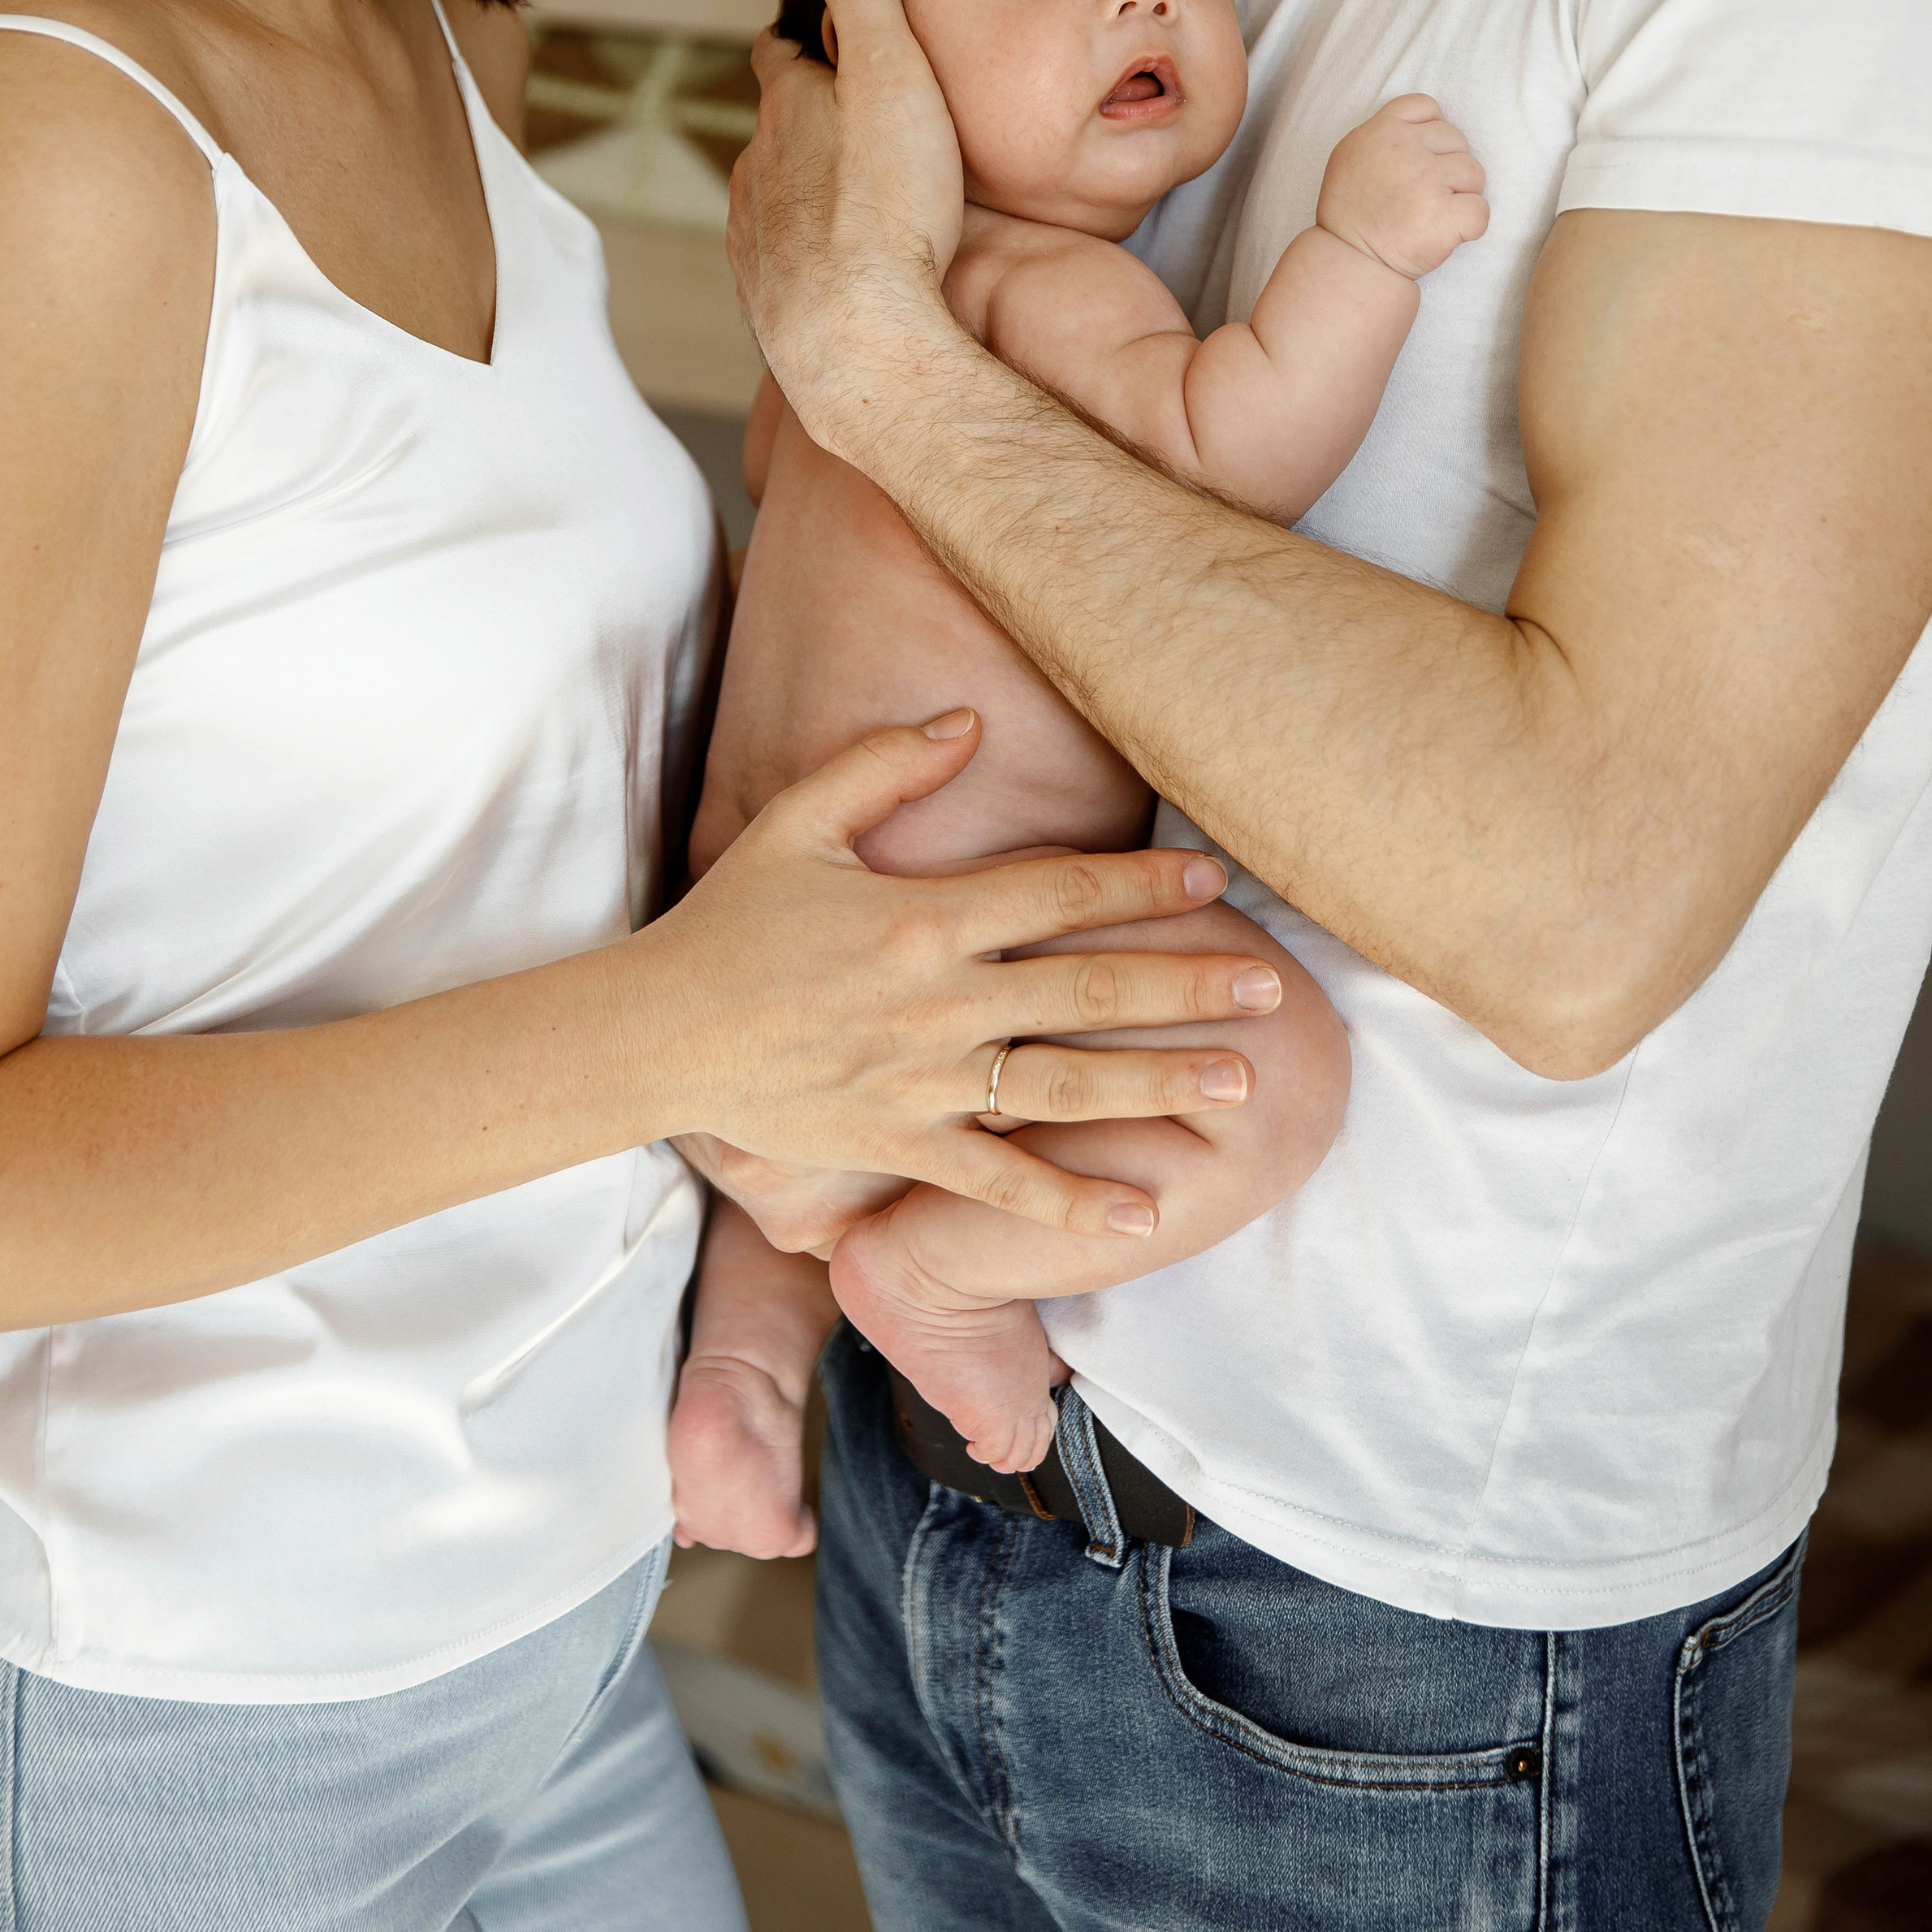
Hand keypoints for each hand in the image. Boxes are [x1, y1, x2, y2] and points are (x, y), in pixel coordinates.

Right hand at [629, 711, 1281, 1239]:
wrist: (659, 1031)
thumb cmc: (730, 921)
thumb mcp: (797, 821)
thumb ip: (884, 763)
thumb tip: (967, 716)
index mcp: (923, 915)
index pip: (1058, 890)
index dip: (1140, 883)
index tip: (1212, 878)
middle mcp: (940, 999)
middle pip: (1089, 987)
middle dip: (1188, 984)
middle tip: (1273, 987)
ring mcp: (926, 1079)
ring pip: (1067, 1082)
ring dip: (1159, 1083)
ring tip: (1242, 1083)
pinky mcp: (902, 1142)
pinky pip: (998, 1177)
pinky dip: (1068, 1201)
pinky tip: (1139, 1216)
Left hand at [727, 0, 966, 450]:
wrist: (860, 345)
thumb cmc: (889, 208)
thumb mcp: (891, 70)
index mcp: (789, 108)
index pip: (785, 54)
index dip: (811, 40)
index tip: (832, 34)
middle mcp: (757, 168)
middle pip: (781, 129)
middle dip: (813, 117)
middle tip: (860, 117)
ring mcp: (756, 239)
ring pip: (779, 196)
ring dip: (811, 188)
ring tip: (861, 195)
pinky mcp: (768, 301)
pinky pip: (786, 261)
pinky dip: (812, 252)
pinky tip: (847, 267)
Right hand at [1317, 95, 1488, 278]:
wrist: (1348, 262)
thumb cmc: (1351, 213)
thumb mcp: (1350, 157)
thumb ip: (1383, 136)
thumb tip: (1422, 132)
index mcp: (1381, 130)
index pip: (1428, 108)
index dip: (1432, 134)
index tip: (1421, 160)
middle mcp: (1405, 149)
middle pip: (1457, 141)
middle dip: (1448, 168)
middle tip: (1422, 197)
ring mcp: (1427, 181)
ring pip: (1475, 174)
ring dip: (1461, 196)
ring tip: (1432, 216)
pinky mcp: (1446, 215)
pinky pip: (1481, 210)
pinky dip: (1469, 226)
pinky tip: (1444, 234)